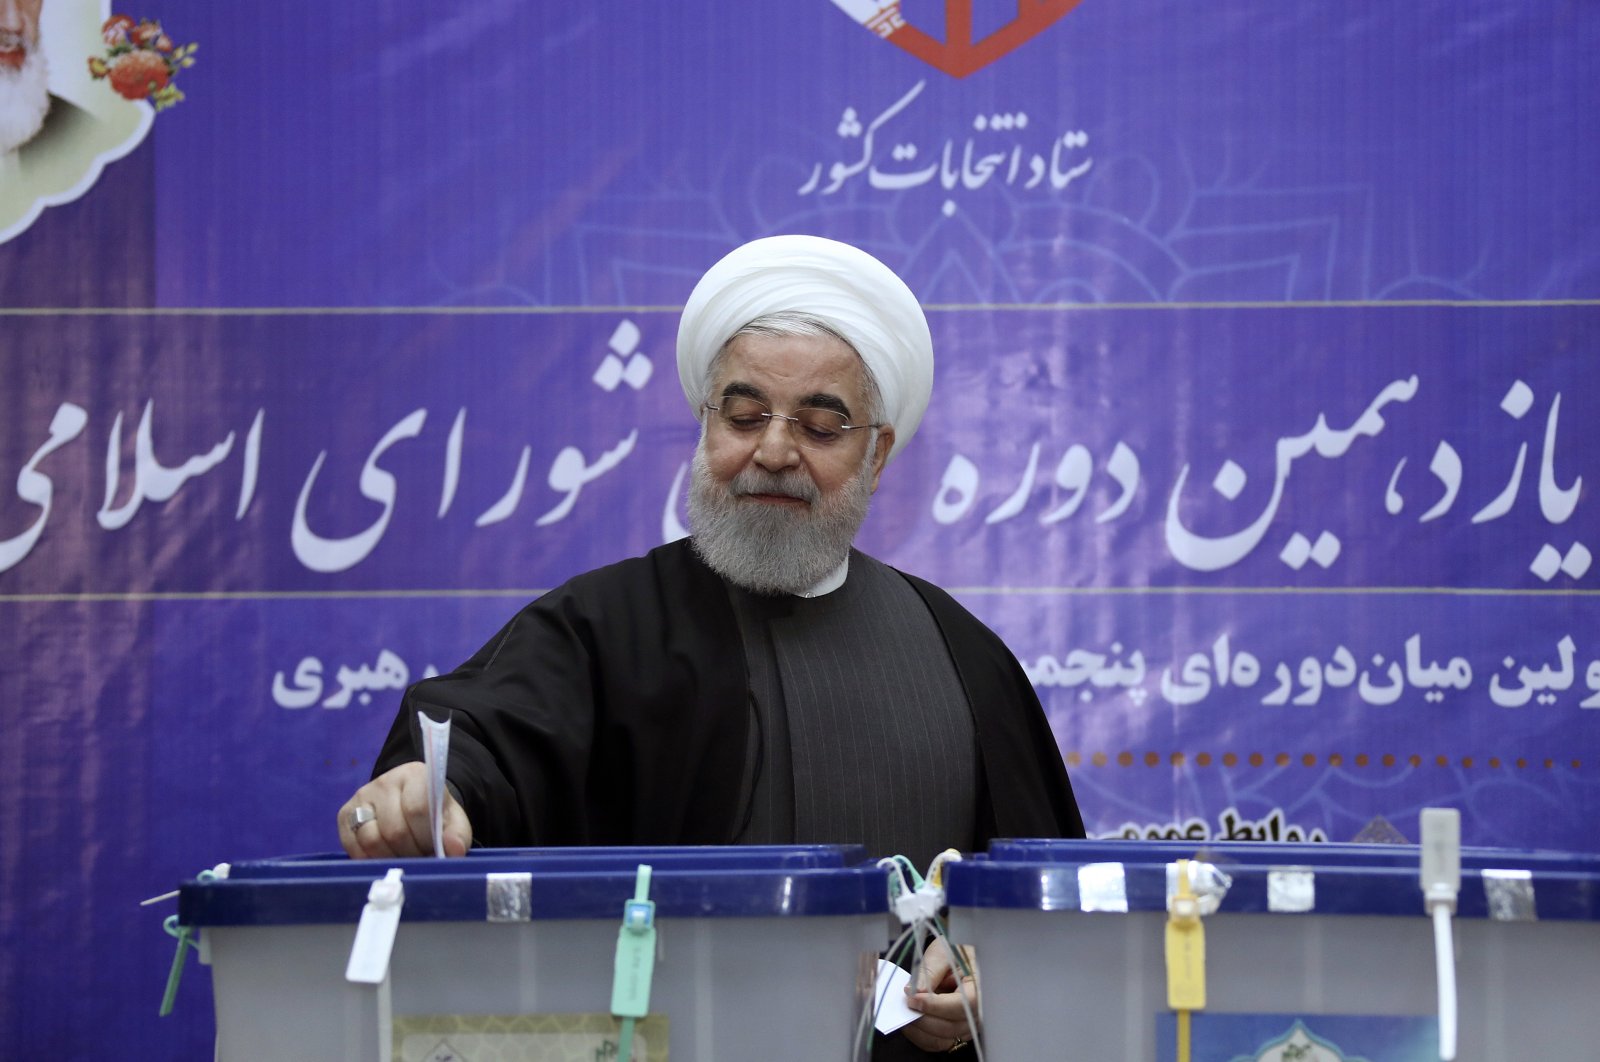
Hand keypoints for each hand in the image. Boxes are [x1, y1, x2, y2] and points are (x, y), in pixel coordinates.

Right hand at [338, 761, 472, 858]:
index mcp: (415, 775)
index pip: (417, 809)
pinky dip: (370, 860)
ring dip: (390, 858)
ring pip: (370, 840)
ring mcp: (361, 796)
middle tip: (420, 857)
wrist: (412, 804)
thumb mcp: (454, 821)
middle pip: (393, 830)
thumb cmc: (434, 815)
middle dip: (410, 852)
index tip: (434, 849)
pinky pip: (353, 847)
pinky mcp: (344, 814)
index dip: (426, 838)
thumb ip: (458, 835)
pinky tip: (385, 858)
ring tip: (404, 858)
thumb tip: (453, 850)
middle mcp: (384, 781)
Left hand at [902, 937, 979, 1052]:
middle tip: (905, 1002)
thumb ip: (930, 972)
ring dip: (919, 1028)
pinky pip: (938, 1042)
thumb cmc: (957, 950)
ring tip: (906, 1010)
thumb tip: (915, 991)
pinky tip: (912, 1018)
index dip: (934, 1005)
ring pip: (942, 1039)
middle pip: (950, 1027)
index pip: (961, 1006)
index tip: (913, 998)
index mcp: (982, 989)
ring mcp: (969, 1025)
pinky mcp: (957, 1030)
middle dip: (922, 1017)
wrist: (962, 954)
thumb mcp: (944, 952)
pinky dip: (921, 1034)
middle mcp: (979, 1013)